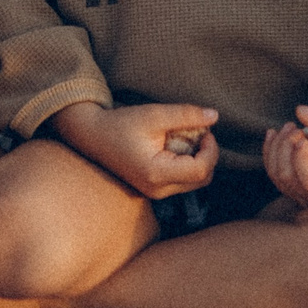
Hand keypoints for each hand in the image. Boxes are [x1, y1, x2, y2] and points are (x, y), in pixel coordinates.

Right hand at [47, 101, 219, 198]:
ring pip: (195, 182)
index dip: (211, 150)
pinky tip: (175, 146)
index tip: (205, 130)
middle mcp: (157, 190)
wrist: (93, 136)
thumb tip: (215, 116)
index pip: (201, 170)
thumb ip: (186, 115)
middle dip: (207, 155)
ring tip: (185, 137)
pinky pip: (183, 180)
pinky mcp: (155, 189)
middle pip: (202, 179)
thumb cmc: (121, 124)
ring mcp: (155, 193)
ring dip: (198, 159)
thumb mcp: (154, 114)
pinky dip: (187, 163)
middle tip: (198, 132)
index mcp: (156, 174)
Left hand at [262, 105, 307, 205]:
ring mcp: (306, 198)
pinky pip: (274, 174)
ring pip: (277, 175)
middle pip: (288, 177)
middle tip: (295, 127)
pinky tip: (275, 135)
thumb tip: (300, 111)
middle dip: (285, 145)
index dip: (300, 157)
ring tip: (290, 128)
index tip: (302, 135)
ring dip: (277, 146)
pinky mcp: (296, 191)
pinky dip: (270, 152)